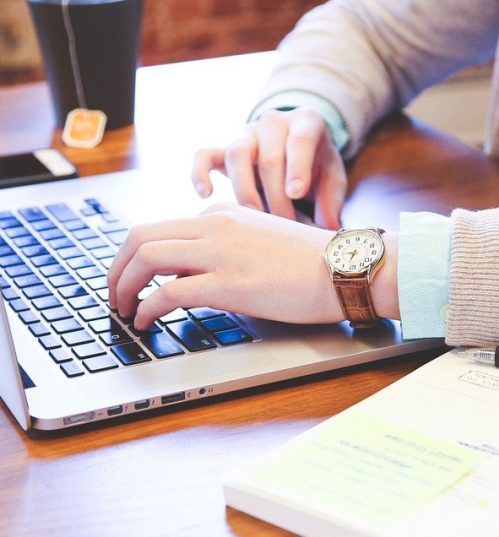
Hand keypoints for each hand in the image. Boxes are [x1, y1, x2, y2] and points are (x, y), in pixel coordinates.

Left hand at [107, 202, 344, 329]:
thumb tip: (192, 274)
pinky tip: (146, 322)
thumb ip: (226, 248)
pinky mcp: (229, 283)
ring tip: (123, 309)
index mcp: (223, 215)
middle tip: (114, 293)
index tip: (133, 278)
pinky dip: (147, 308)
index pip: (162, 228)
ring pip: (147, 258)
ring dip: (123, 285)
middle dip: (117, 267)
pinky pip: (169, 292)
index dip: (137, 257)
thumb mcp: (261, 240)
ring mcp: (221, 252)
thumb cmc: (312, 261)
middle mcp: (215, 226)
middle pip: (141, 236)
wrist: (345, 267)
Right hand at [192, 108, 346, 228]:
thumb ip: (331, 201)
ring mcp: (246, 135)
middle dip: (276, 196)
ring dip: (245, 190)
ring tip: (254, 218)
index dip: (297, 167)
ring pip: (237, 154)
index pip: (300, 140)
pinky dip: (200, 173)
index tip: (296, 193)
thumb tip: (328, 228)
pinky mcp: (224, 150)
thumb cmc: (317, 167)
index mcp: (306, 123)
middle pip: (269, 157)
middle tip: (284, 225)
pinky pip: (205, 155)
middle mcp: (273, 123)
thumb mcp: (333, 179)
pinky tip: (206, 195)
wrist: (297, 150)